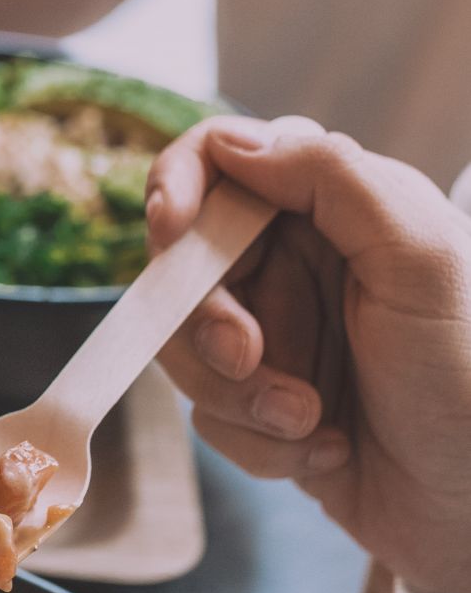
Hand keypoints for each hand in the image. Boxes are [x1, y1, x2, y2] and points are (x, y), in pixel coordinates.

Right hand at [149, 116, 470, 592]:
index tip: (171, 234)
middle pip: (185, 264)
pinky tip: (325, 450)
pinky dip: (259, 443)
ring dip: (239, 395)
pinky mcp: (266, 408)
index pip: (225, 159)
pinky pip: (211, 416)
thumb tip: (233, 142)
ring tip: (309, 421)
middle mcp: (301, 264)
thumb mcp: (420, 261)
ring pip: (186, 347)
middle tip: (247, 357)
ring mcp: (281, 337)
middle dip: (206, 320)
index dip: (180, 188)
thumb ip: (332, 179)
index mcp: (338, 207)